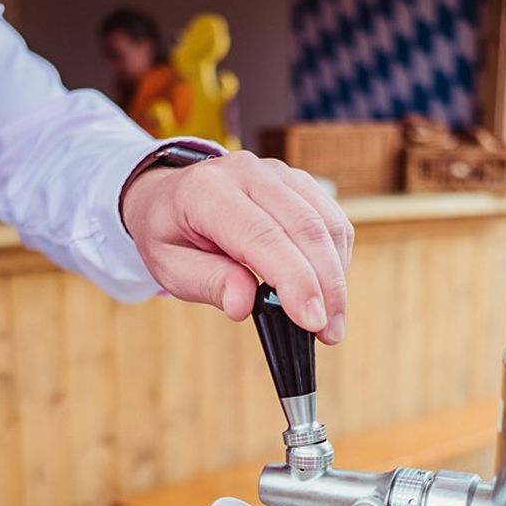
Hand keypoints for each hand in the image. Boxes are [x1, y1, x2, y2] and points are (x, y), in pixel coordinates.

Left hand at [121, 150, 353, 344]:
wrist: (168, 197)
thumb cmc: (170, 235)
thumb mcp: (170, 267)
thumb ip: (208, 283)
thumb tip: (243, 305)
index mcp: (207, 191)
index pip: (263, 236)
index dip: (294, 280)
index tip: (312, 321)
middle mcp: (247, 172)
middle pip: (305, 228)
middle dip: (326, 286)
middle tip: (329, 333)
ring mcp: (277, 173)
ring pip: (326, 224)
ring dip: (337, 277)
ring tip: (331, 321)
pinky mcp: (298, 182)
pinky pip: (331, 220)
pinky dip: (337, 259)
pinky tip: (326, 290)